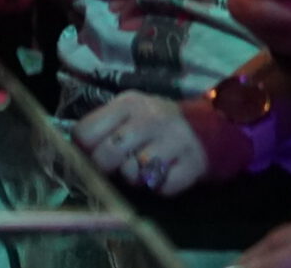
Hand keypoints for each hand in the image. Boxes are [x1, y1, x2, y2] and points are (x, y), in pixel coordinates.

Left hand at [74, 92, 246, 196]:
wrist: (214, 125)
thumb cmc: (160, 123)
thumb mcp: (132, 112)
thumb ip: (104, 126)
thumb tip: (76, 152)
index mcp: (128, 104)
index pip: (86, 132)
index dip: (85, 150)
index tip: (92, 154)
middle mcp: (150, 119)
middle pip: (107, 154)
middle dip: (107, 167)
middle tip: (118, 166)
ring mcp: (173, 141)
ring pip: (134, 173)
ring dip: (136, 178)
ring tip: (145, 168)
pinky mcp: (193, 164)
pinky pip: (162, 188)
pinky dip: (161, 187)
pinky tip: (167, 173)